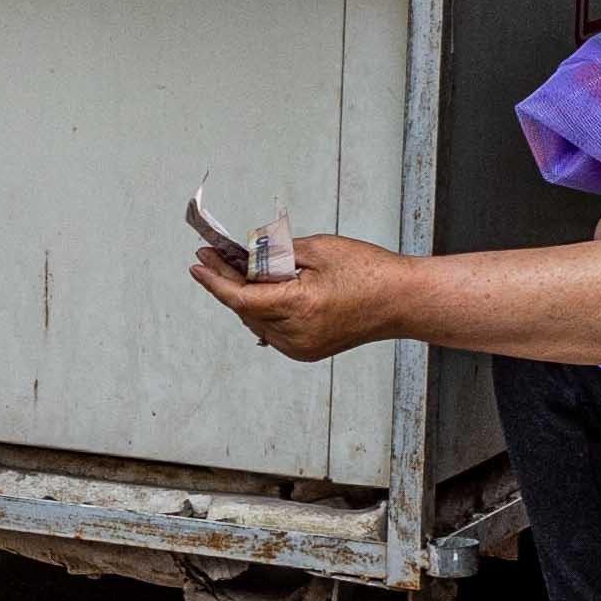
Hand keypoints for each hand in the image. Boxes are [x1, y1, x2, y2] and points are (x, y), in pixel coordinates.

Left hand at [194, 231, 409, 361]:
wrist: (403, 301)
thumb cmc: (369, 271)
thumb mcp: (318, 249)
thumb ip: (277, 253)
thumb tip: (247, 256)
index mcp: (299, 308)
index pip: (241, 298)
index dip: (214, 280)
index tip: (197, 263)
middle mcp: (296, 335)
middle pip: (245, 309)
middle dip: (227, 281)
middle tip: (213, 256)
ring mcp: (301, 348)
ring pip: (256, 321)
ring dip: (244, 296)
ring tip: (236, 267)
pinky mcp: (308, 351)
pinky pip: (272, 330)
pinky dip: (262, 310)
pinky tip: (260, 289)